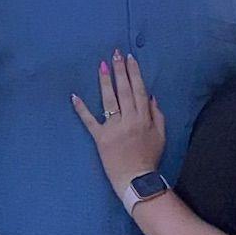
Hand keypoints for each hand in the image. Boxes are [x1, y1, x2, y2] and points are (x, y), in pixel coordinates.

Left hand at [70, 50, 165, 194]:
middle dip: (119, 70)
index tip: (130, 58)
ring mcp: (113, 128)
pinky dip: (81, 109)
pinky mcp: (100, 138)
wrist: (136, 180)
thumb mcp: (161, 135)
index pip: (138, 90)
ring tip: (101, 65)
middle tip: (115, 54)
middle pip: (124, 90)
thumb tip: (150, 96)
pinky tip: (74, 96)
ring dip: (105, 82)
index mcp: (143, 118)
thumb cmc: (149, 158)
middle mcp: (128, 119)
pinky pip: (89, 121)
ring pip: (108, 101)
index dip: (134, 73)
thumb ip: (157, 115)